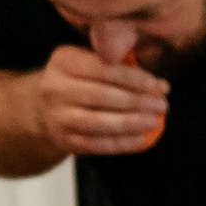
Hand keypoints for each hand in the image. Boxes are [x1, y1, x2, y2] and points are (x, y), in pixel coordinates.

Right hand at [34, 43, 167, 156]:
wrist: (44, 108)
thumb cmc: (79, 81)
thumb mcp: (87, 61)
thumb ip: (115, 64)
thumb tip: (158, 82)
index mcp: (64, 62)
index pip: (103, 68)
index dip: (134, 78)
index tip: (159, 85)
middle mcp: (55, 88)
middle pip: (102, 96)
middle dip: (137, 101)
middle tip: (162, 105)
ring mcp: (58, 116)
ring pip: (99, 122)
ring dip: (131, 123)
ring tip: (154, 121)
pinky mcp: (64, 140)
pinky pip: (97, 144)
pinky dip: (122, 144)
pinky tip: (142, 139)